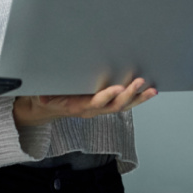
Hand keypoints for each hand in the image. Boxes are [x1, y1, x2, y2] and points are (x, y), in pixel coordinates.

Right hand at [13, 78, 156, 127]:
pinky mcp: (105, 104)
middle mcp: (92, 109)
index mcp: (78, 107)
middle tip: (140, 82)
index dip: (107, 96)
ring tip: (152, 89)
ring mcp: (100, 108)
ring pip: (122, 105)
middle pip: (114, 106)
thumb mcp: (40, 96)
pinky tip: (148, 90)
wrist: (47, 108)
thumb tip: (42, 98)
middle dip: (129, 95)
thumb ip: (42, 96)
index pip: (95, 103)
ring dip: (138, 98)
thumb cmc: (46, 98)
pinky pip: (123, 103)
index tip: (118, 88)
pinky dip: (137, 97)